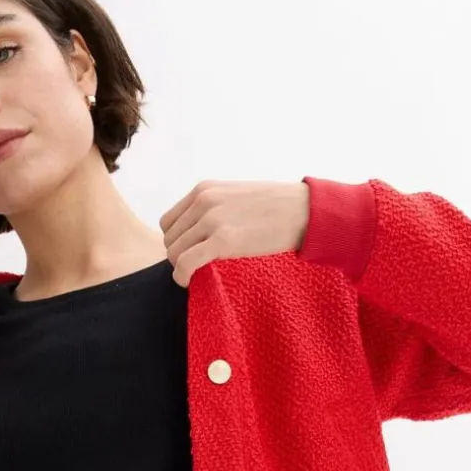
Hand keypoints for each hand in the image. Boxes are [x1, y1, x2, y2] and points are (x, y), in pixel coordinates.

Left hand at [159, 180, 310, 288]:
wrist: (301, 210)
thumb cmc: (274, 207)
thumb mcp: (235, 197)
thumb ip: (213, 208)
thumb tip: (200, 231)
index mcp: (204, 190)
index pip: (169, 221)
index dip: (176, 241)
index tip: (190, 253)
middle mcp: (203, 201)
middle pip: (170, 239)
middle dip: (179, 256)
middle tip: (195, 268)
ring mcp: (212, 220)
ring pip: (174, 252)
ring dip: (181, 268)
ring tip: (195, 274)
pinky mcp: (222, 240)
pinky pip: (186, 262)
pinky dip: (182, 276)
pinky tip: (189, 281)